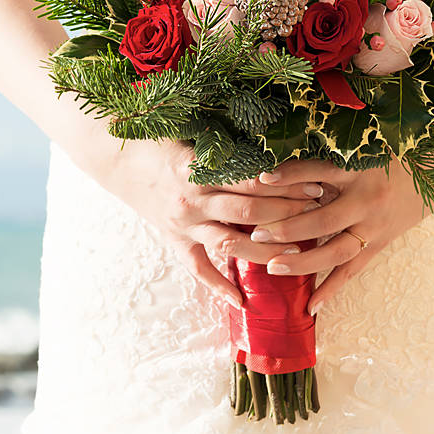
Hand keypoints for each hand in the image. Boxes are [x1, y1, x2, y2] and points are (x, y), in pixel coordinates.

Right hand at [95, 138, 323, 306]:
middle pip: (248, 213)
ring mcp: (183, 224)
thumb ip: (228, 139)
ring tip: (298, 253)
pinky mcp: (174, 241)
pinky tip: (242, 302)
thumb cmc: (159, 139)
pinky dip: (218, 287)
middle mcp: (192, 200)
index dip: (286, 184)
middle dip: (287, 214)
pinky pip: (197, 269)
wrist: (115, 159)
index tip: (315, 183)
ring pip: (230, 244)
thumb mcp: (192, 131)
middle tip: (318, 211)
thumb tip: (274, 134)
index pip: (252, 181)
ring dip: (266, 251)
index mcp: (198, 169)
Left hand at [252, 159, 433, 314]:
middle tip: (257, 234)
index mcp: (360, 170)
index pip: (319, 172)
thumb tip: (280, 167)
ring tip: (274, 268)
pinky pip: (353, 269)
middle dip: (289, 228)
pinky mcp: (381, 243)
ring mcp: (376, 226)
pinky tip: (310, 305)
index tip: (261, 179)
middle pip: (324, 219)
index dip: (291, 175)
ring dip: (304, 263)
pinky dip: (332, 288)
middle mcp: (367, 200)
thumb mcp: (360, 150)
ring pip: (337, 251)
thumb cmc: (390, 155)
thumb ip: (326, 160)